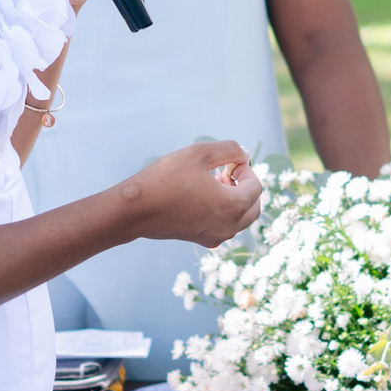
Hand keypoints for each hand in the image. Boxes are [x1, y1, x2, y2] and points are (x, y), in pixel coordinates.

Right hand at [125, 141, 262, 246]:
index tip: (228, 160)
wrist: (135, 210)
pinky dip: (224, 211)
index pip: (255, 186)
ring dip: (235, 198)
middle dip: (245, 185)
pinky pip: (226, 226)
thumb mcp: (200, 152)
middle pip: (254, 206)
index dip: (245, 169)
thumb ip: (229, 149)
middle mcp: (229, 227)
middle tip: (225, 170)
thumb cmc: (166, 179)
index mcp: (233, 206)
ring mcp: (216, 236)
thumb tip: (244, 155)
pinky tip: (204, 196)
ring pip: (241, 218)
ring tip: (214, 181)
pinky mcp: (203, 240)